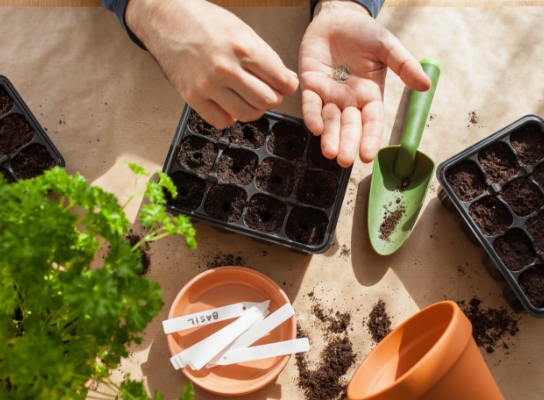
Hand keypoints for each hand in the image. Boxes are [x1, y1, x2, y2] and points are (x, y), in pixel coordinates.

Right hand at [126, 0, 298, 127]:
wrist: (167, 19)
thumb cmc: (204, 22)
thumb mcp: (242, 30)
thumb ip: (266, 57)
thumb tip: (287, 79)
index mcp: (242, 48)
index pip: (281, 81)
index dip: (287, 85)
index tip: (285, 85)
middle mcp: (225, 68)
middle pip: (267, 101)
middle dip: (273, 97)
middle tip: (268, 91)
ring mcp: (207, 85)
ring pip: (247, 114)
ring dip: (254, 109)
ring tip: (249, 98)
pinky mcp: (192, 96)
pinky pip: (221, 121)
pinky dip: (230, 117)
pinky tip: (229, 104)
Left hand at [299, 0, 430, 166]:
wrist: (337, 18)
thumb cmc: (364, 33)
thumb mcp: (387, 47)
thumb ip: (404, 65)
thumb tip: (425, 85)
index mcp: (369, 95)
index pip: (371, 122)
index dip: (370, 139)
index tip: (368, 156)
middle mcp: (349, 100)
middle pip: (349, 127)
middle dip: (347, 143)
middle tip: (345, 160)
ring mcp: (329, 94)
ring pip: (329, 121)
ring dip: (329, 137)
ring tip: (329, 153)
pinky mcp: (310, 85)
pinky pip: (310, 104)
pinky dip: (312, 115)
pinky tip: (315, 128)